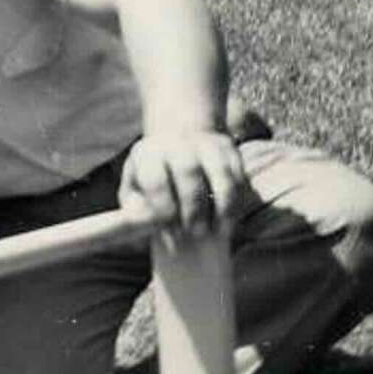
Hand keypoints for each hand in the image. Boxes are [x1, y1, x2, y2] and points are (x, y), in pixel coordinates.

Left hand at [118, 131, 245, 246]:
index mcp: (148, 153)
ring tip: (220, 232)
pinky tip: (230, 219)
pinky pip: (239, 176)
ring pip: (220, 174)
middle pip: (188, 172)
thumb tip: (141, 220)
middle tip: (195, 234)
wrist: (177, 138)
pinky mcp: (229, 149)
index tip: (171, 233)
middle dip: (193, 208)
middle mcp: (177, 143)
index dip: (163, 208)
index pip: (155, 179)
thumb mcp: (135, 186)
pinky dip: (237, 200)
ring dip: (223, 207)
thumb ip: (133, 206)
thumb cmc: (153, 175)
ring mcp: (205, 143)